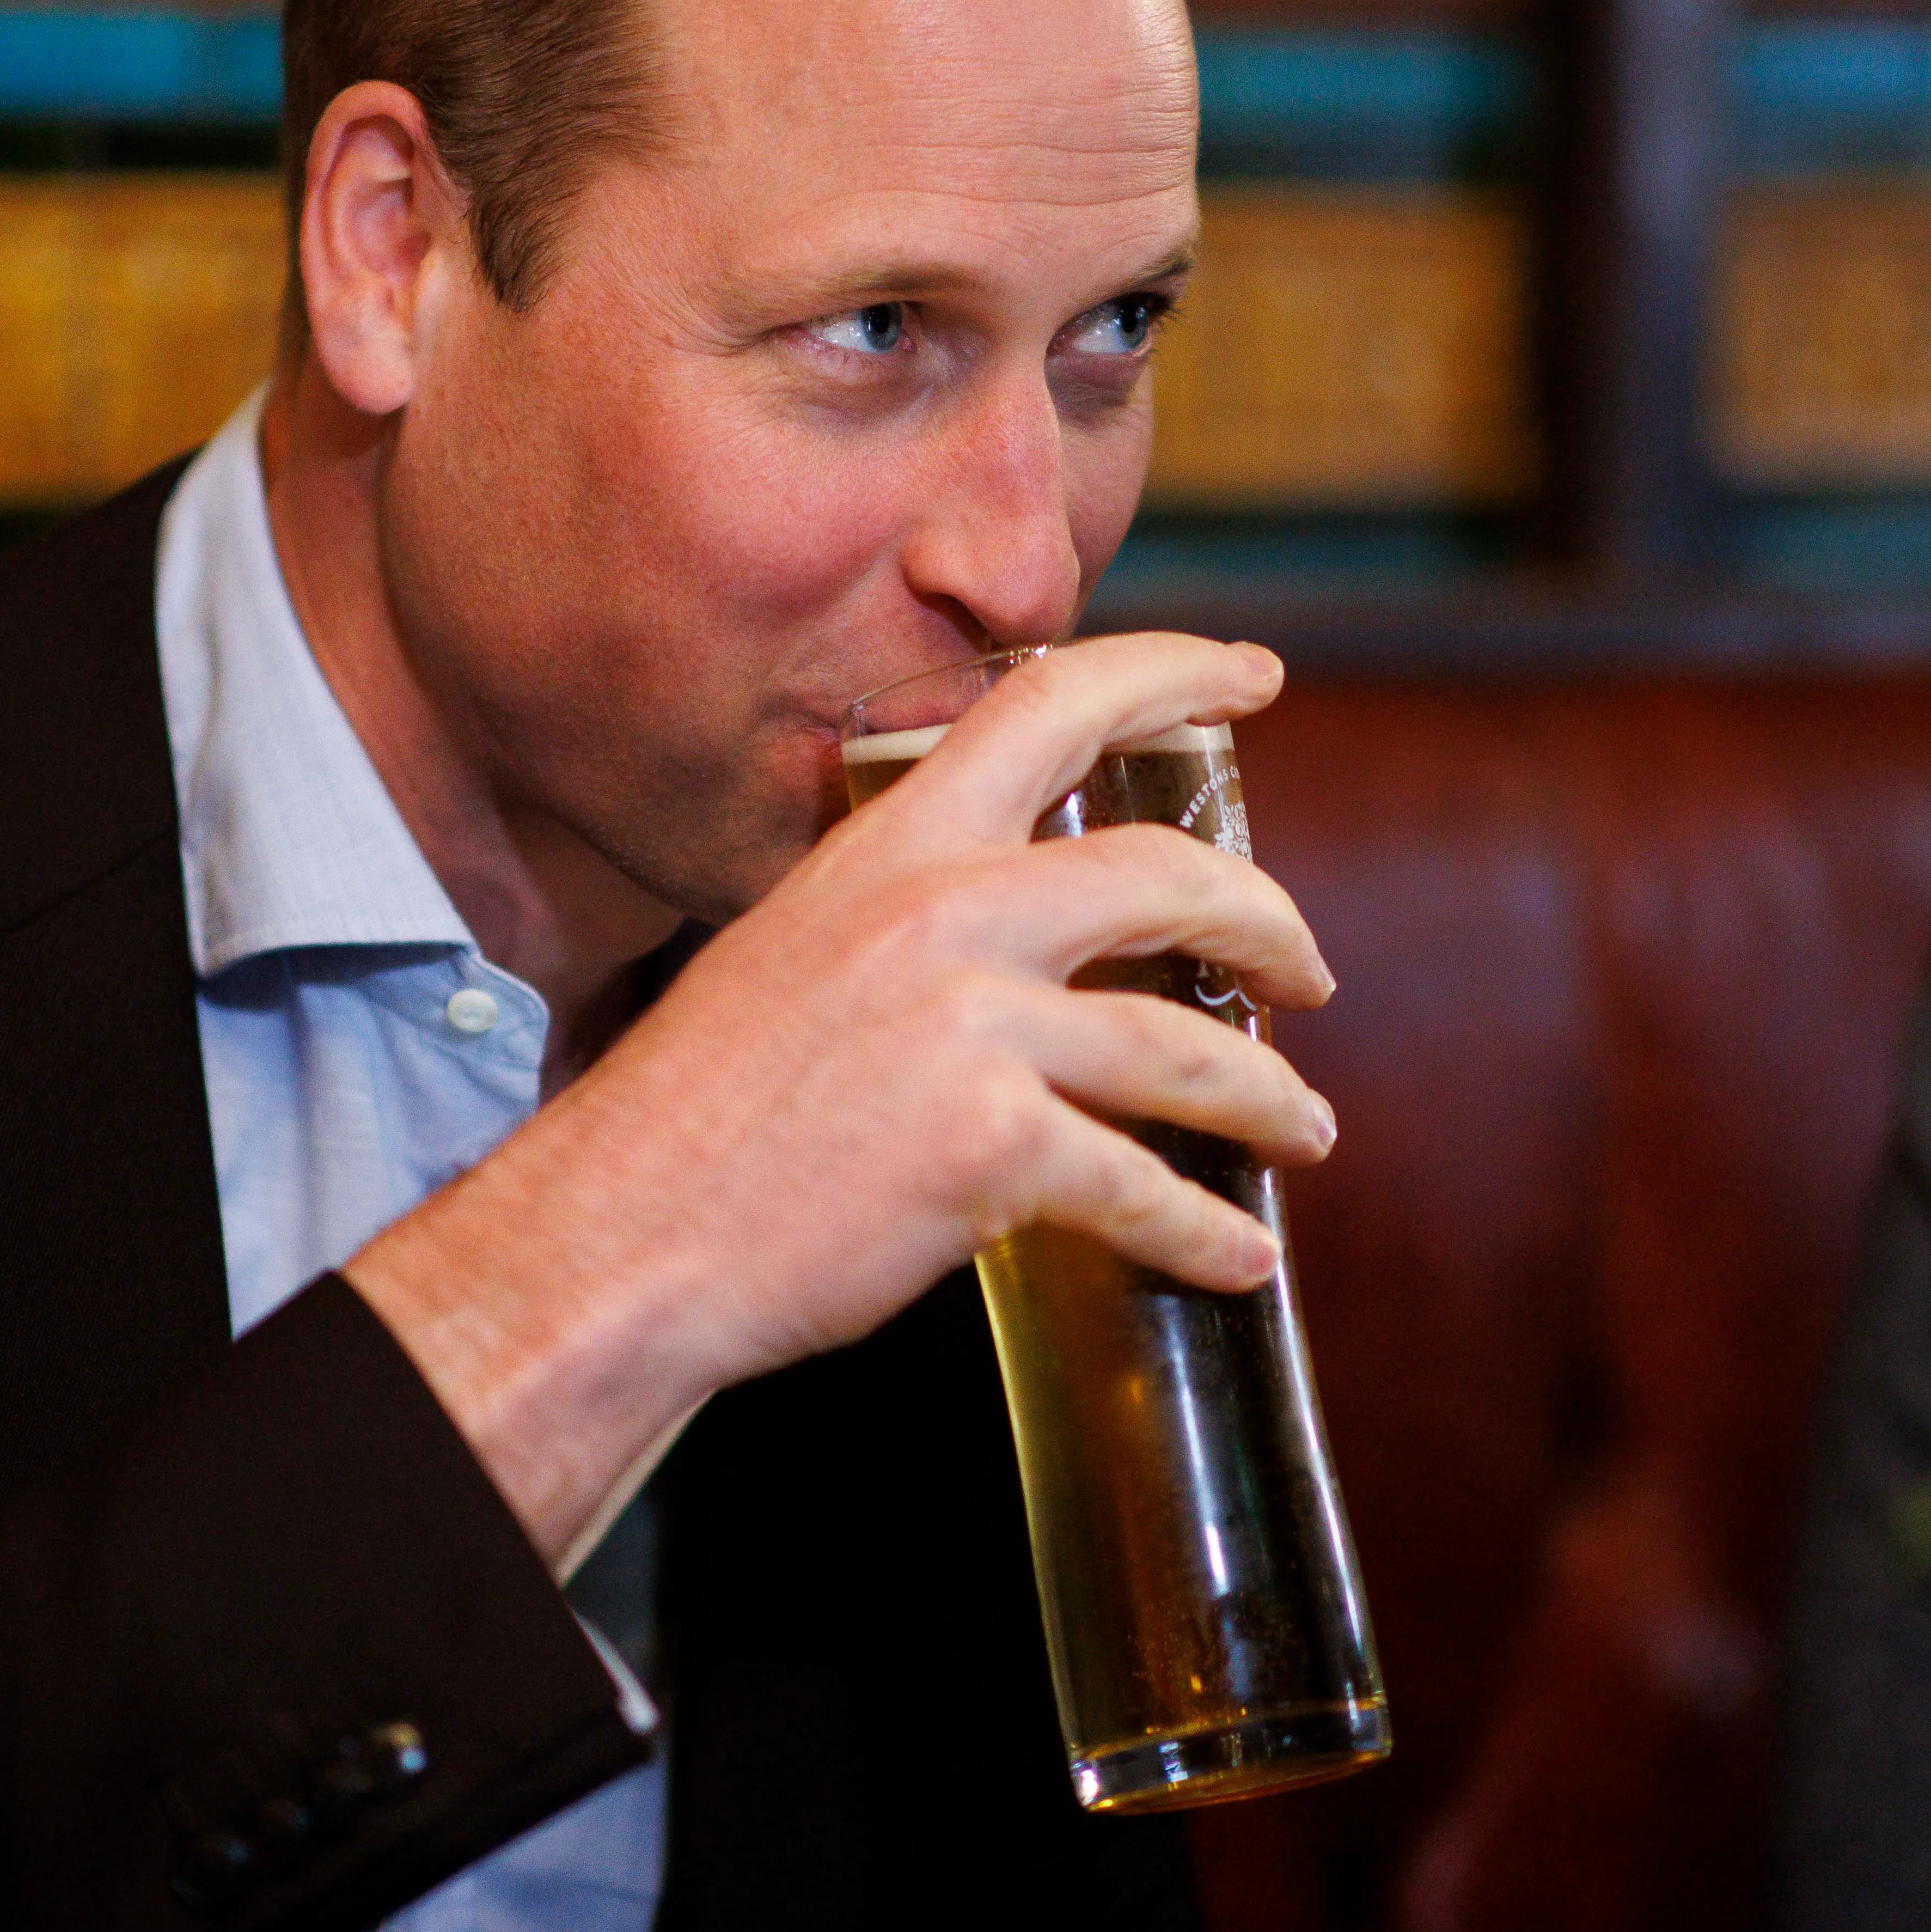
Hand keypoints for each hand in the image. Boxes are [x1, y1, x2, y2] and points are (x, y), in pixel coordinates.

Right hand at [346, 634, 1339, 1568]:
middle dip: (1269, 923)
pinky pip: (1143, 1188)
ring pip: (1186, 1050)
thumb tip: (999, 959)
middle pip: (1166, 879)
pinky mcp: (992, 1144)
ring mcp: (971, 1026)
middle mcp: (940, 913)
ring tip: (1305, 1130)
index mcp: (886, 852)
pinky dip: (1204, 1234)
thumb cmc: (696, 1119)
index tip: (1255, 678)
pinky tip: (1236, 1258)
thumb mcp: (788, 959)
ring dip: (1269, 1097)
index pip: (1049, 707)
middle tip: (1309, 971)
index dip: (1171, 674)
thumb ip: (898, 932)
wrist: (621, 1233)